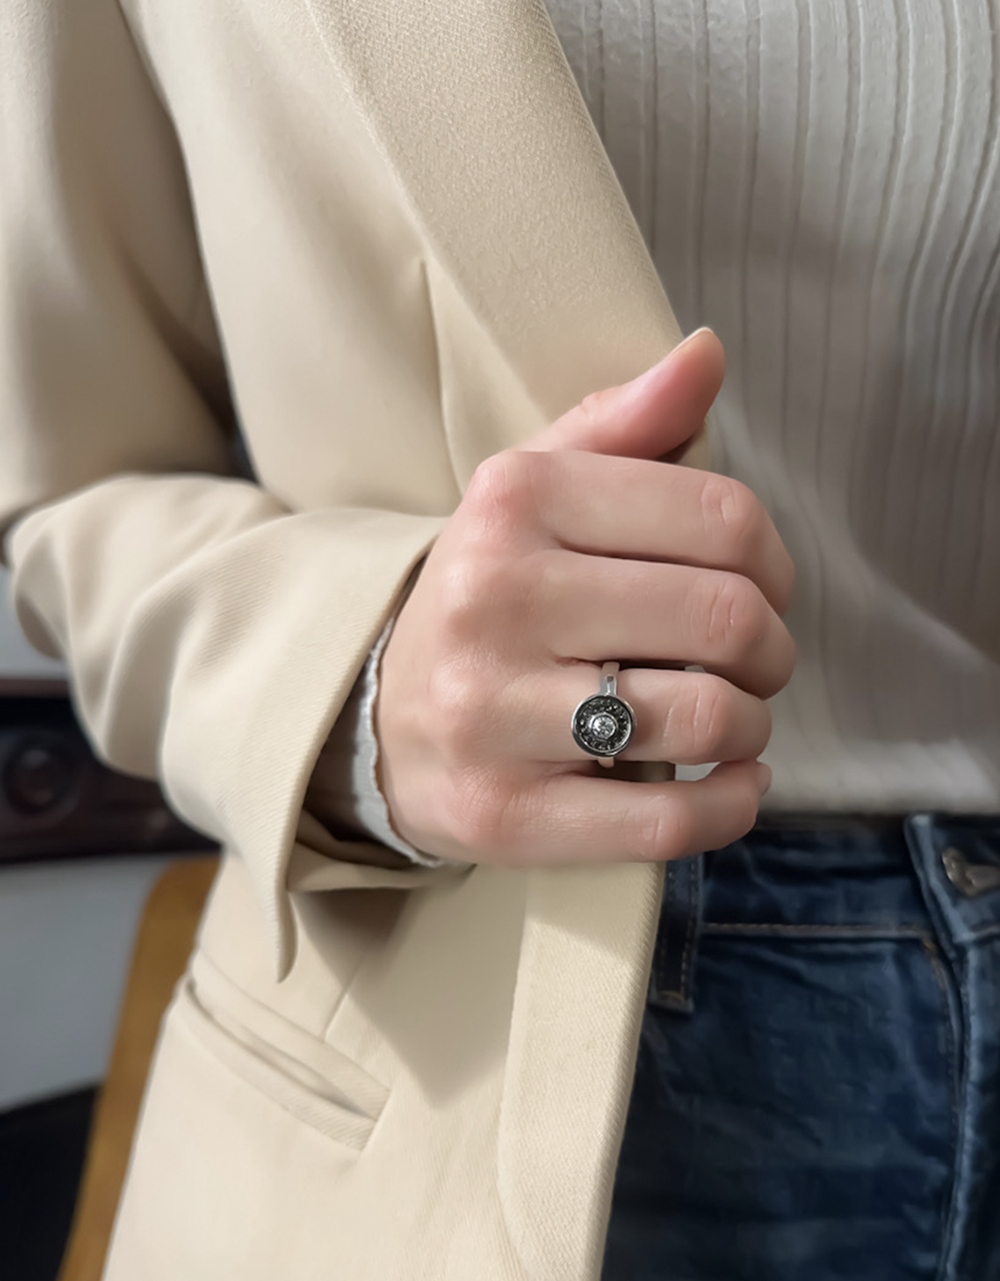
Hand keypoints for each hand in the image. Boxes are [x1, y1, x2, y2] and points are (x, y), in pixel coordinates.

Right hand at [376, 329, 794, 865]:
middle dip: (772, 648)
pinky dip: (731, 805)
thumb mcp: (533, 491)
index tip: (762, 588)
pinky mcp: (506, 812)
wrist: (377, 716)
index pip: (721, 518)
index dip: (775, 560)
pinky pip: (667, 820)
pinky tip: (734, 784)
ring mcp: (493, 714)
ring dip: (752, 724)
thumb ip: (624, 423)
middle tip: (755, 662)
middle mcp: (495, 599)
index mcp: (515, 503)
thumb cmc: (487, 595)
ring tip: (733, 720)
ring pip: (703, 716)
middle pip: (725, 617)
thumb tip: (708, 351)